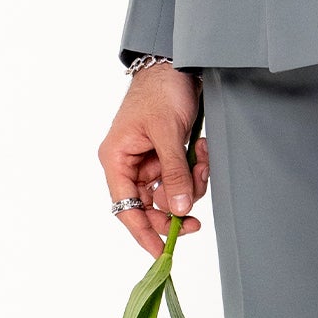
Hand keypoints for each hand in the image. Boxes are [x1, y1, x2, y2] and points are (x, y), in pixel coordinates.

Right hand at [99, 65, 205, 256]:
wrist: (177, 64)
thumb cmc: (161, 91)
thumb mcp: (168, 133)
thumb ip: (174, 173)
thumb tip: (179, 210)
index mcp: (116, 159)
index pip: (125, 207)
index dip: (142, 232)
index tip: (161, 253)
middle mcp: (129, 164)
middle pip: (149, 206)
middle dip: (174, 209)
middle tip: (195, 221)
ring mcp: (149, 160)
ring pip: (170, 193)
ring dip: (190, 184)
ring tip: (201, 160)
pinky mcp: (167, 155)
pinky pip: (181, 177)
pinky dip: (195, 170)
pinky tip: (202, 149)